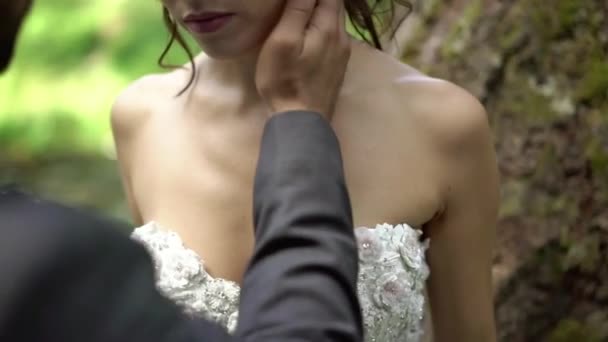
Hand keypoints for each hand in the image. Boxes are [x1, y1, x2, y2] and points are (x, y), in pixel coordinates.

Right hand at [255, 0, 350, 119]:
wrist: (302, 122)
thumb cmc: (285, 80)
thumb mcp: (284, 40)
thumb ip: (297, 9)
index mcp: (330, 26)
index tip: (295, 0)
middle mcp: (343, 36)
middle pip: (335, 3)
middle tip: (297, 4)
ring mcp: (342, 53)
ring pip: (336, 19)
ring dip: (322, 9)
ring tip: (302, 9)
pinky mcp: (337, 66)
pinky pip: (333, 34)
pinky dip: (323, 25)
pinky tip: (309, 30)